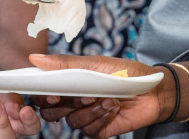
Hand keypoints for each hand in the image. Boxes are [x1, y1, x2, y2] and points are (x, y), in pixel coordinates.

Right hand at [29, 54, 169, 137]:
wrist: (153, 89)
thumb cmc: (125, 72)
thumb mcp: (95, 63)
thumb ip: (65, 64)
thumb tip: (35, 58)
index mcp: (69, 84)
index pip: (44, 93)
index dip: (41, 94)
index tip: (50, 91)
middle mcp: (74, 102)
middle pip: (51, 111)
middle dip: (63, 104)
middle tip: (79, 95)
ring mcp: (86, 116)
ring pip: (71, 121)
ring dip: (89, 109)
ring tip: (106, 97)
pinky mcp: (98, 129)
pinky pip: (89, 130)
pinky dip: (101, 117)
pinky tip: (113, 106)